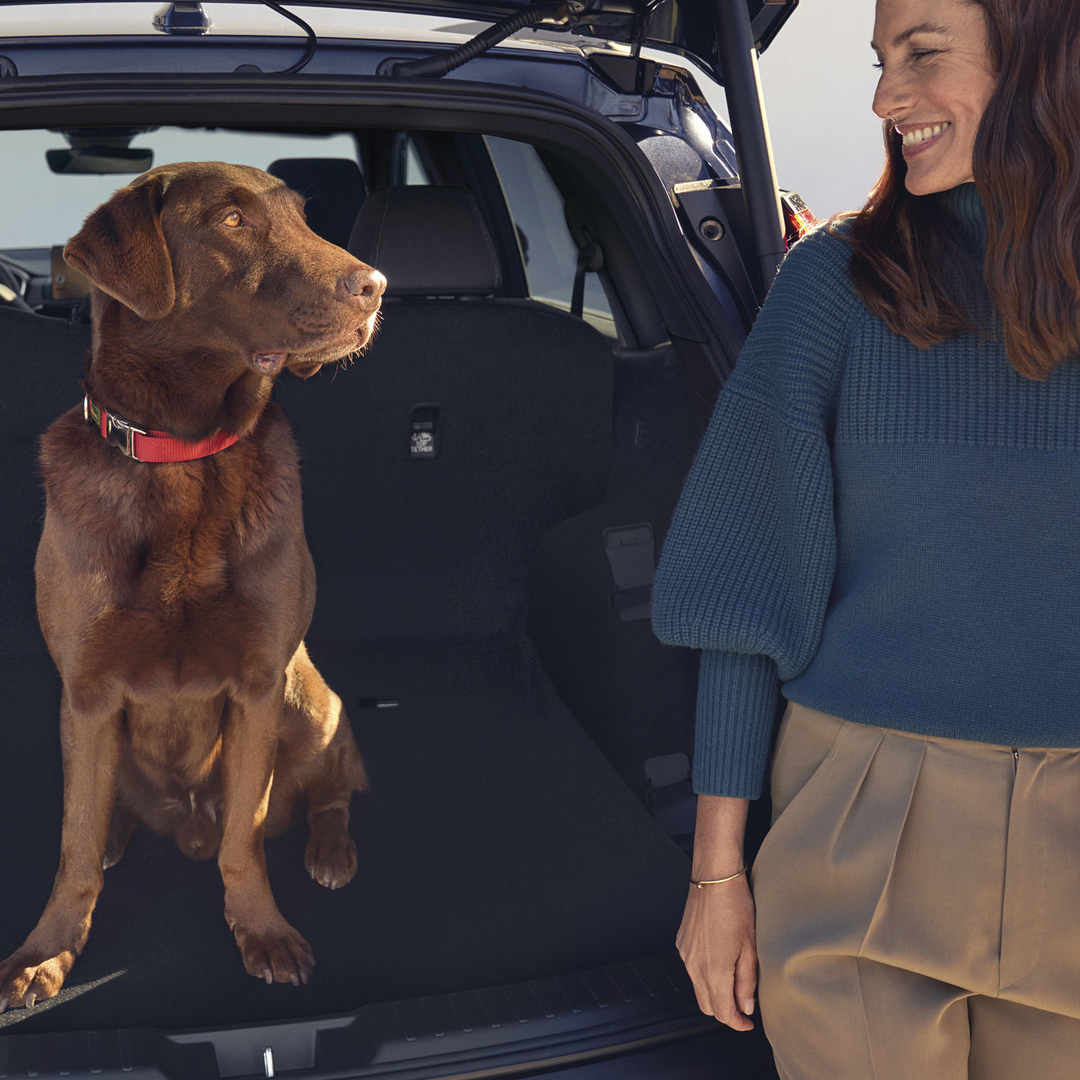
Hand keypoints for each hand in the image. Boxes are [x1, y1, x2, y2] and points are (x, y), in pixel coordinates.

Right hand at [676, 874, 757, 1029]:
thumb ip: (747, 981)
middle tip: (743, 1004)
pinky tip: (719, 960)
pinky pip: (691, 969)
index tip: (748, 1022)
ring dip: (714, 992)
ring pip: (698, 988)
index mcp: (714, 971)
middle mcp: (694, 966)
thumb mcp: (750, 948)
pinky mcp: (681, 942)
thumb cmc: (735, 907)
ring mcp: (685, 954)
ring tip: (734, 980)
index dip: (737, 1023)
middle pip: (707, 1006)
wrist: (714, 878)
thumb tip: (747, 1006)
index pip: (723, 1013)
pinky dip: (704, 974)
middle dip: (725, 1010)